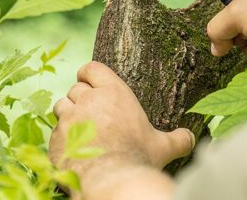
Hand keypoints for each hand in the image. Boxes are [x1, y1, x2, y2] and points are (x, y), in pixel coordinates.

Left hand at [49, 62, 194, 189]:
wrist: (112, 179)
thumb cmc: (138, 158)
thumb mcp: (163, 147)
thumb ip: (178, 139)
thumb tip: (192, 138)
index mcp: (113, 92)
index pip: (91, 68)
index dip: (88, 74)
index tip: (89, 82)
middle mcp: (88, 100)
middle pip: (75, 88)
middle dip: (80, 98)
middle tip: (90, 112)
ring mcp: (69, 118)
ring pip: (61, 106)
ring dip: (68, 114)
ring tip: (79, 127)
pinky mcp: (56, 138)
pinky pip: (54, 131)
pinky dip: (62, 137)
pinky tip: (74, 147)